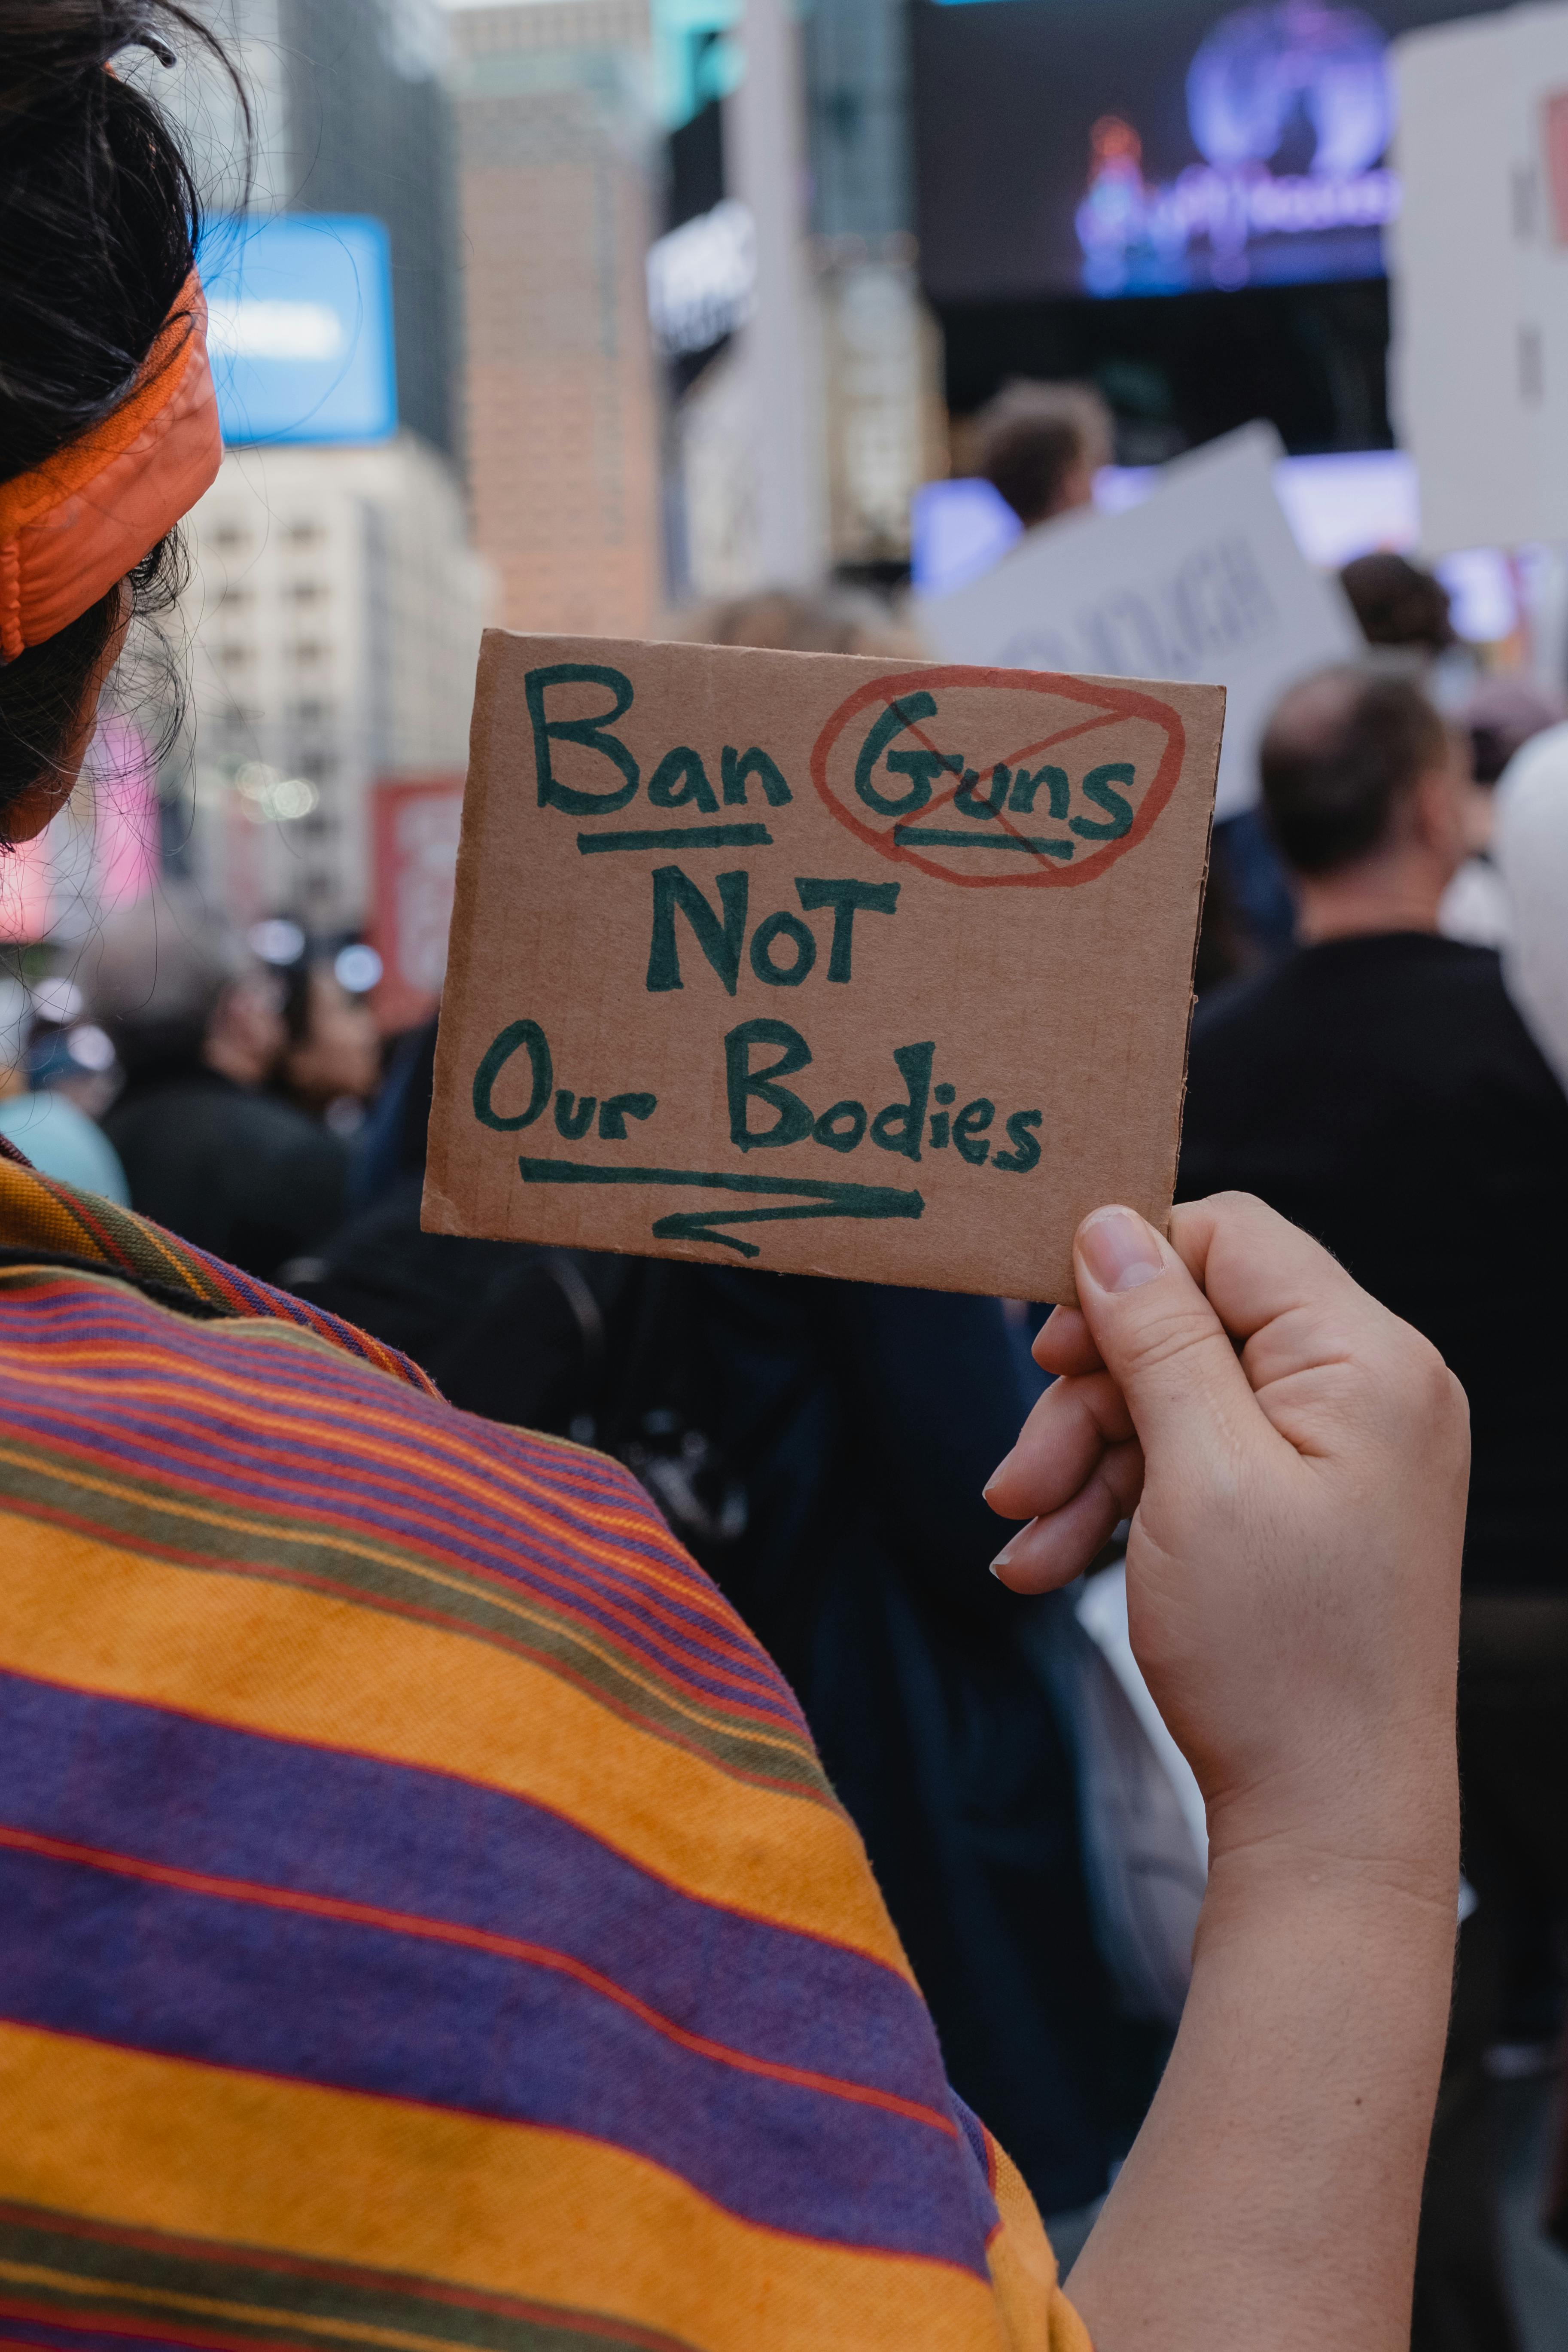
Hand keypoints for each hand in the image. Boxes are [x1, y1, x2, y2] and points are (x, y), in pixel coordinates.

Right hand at [984, 1192, 1467, 1864]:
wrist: (1330, 1823)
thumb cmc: (1277, 1658)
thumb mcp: (1196, 1475)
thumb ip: (1157, 1336)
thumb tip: (1110, 1221)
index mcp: (1367, 1359)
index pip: (1230, 1238)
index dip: (1125, 1274)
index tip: (1049, 1350)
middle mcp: (1368, 1390)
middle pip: (1189, 1326)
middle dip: (1088, 1400)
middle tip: (1016, 1478)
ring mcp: (1341, 1453)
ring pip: (1175, 1401)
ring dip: (1085, 1464)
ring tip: (1023, 1542)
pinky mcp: (1308, 1507)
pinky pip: (1196, 1465)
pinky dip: (1119, 1506)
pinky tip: (1050, 1566)